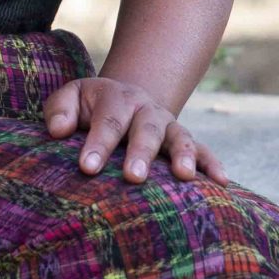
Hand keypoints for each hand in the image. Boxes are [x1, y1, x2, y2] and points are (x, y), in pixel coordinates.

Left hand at [43, 76, 226, 183]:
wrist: (124, 100)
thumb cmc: (89, 107)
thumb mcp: (71, 98)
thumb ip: (59, 110)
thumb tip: (57, 130)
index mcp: (117, 98)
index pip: (107, 120)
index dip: (98, 143)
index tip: (87, 167)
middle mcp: (146, 110)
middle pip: (146, 129)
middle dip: (141, 152)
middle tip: (133, 177)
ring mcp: (168, 125)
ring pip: (179, 137)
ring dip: (183, 155)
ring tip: (184, 176)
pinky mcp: (184, 141)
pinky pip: (203, 150)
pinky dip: (213, 163)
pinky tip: (221, 181)